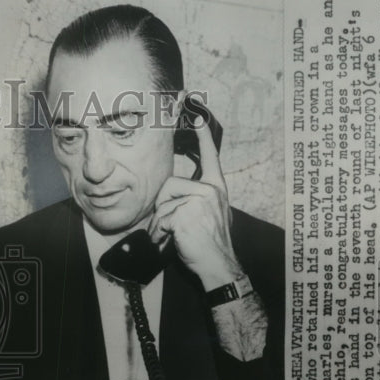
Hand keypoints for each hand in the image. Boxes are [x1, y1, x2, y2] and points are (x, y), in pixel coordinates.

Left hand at [148, 116, 243, 288]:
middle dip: (162, 208)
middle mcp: (212, 190)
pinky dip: (161, 233)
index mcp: (216, 188)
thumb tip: (174, 196)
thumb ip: (195, 200)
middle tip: (171, 227)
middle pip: (169, 185)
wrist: (219, 266)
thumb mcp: (207, 215)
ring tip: (172, 236)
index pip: (209, 156)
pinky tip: (172, 241)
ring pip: (163, 202)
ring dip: (160, 223)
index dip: (202, 134)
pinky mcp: (188, 212)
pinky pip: (162, 217)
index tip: (195, 113)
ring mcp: (201, 200)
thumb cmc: (209, 244)